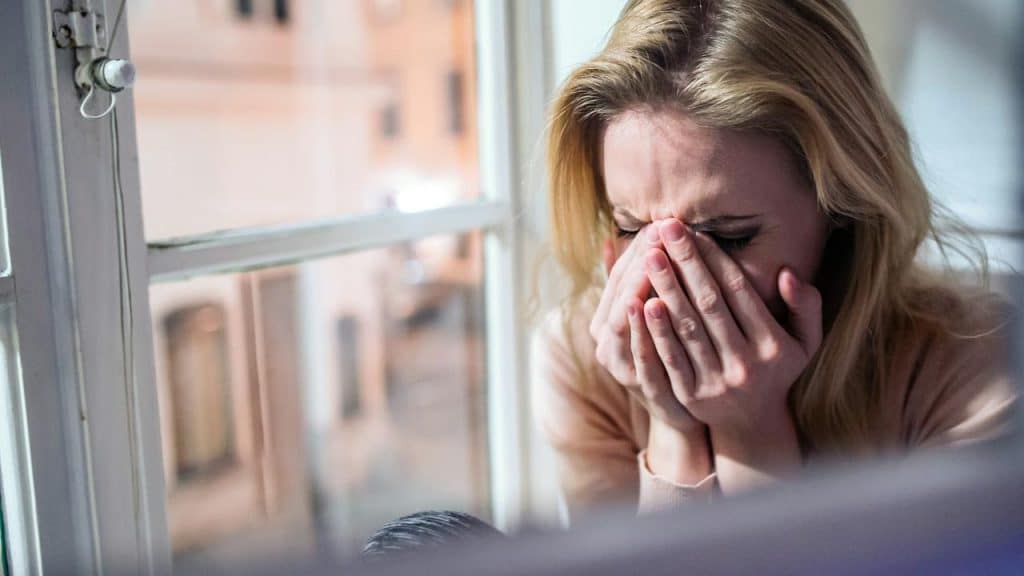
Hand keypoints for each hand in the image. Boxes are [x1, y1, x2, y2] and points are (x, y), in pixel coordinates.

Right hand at [590, 226, 700, 431]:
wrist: (686, 415)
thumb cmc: (670, 355)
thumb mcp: (651, 317)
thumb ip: (632, 283)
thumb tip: (609, 240)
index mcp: (606, 322)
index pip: (619, 276)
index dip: (637, 249)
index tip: (657, 223)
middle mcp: (607, 342)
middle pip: (622, 293)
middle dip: (642, 260)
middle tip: (660, 229)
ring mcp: (622, 366)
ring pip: (626, 319)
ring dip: (640, 284)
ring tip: (653, 255)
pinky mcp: (643, 388)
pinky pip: (640, 352)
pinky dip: (644, 327)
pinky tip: (652, 302)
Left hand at [640, 218, 821, 433]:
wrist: (752, 423)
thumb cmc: (777, 368)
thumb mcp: (806, 340)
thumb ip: (806, 305)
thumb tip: (786, 273)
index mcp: (773, 345)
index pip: (738, 292)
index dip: (714, 259)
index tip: (694, 230)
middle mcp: (746, 364)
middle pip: (709, 305)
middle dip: (685, 263)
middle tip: (665, 228)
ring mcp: (717, 382)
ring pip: (687, 329)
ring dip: (666, 289)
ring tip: (649, 256)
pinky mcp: (691, 397)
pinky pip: (670, 358)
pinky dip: (656, 330)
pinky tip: (641, 303)